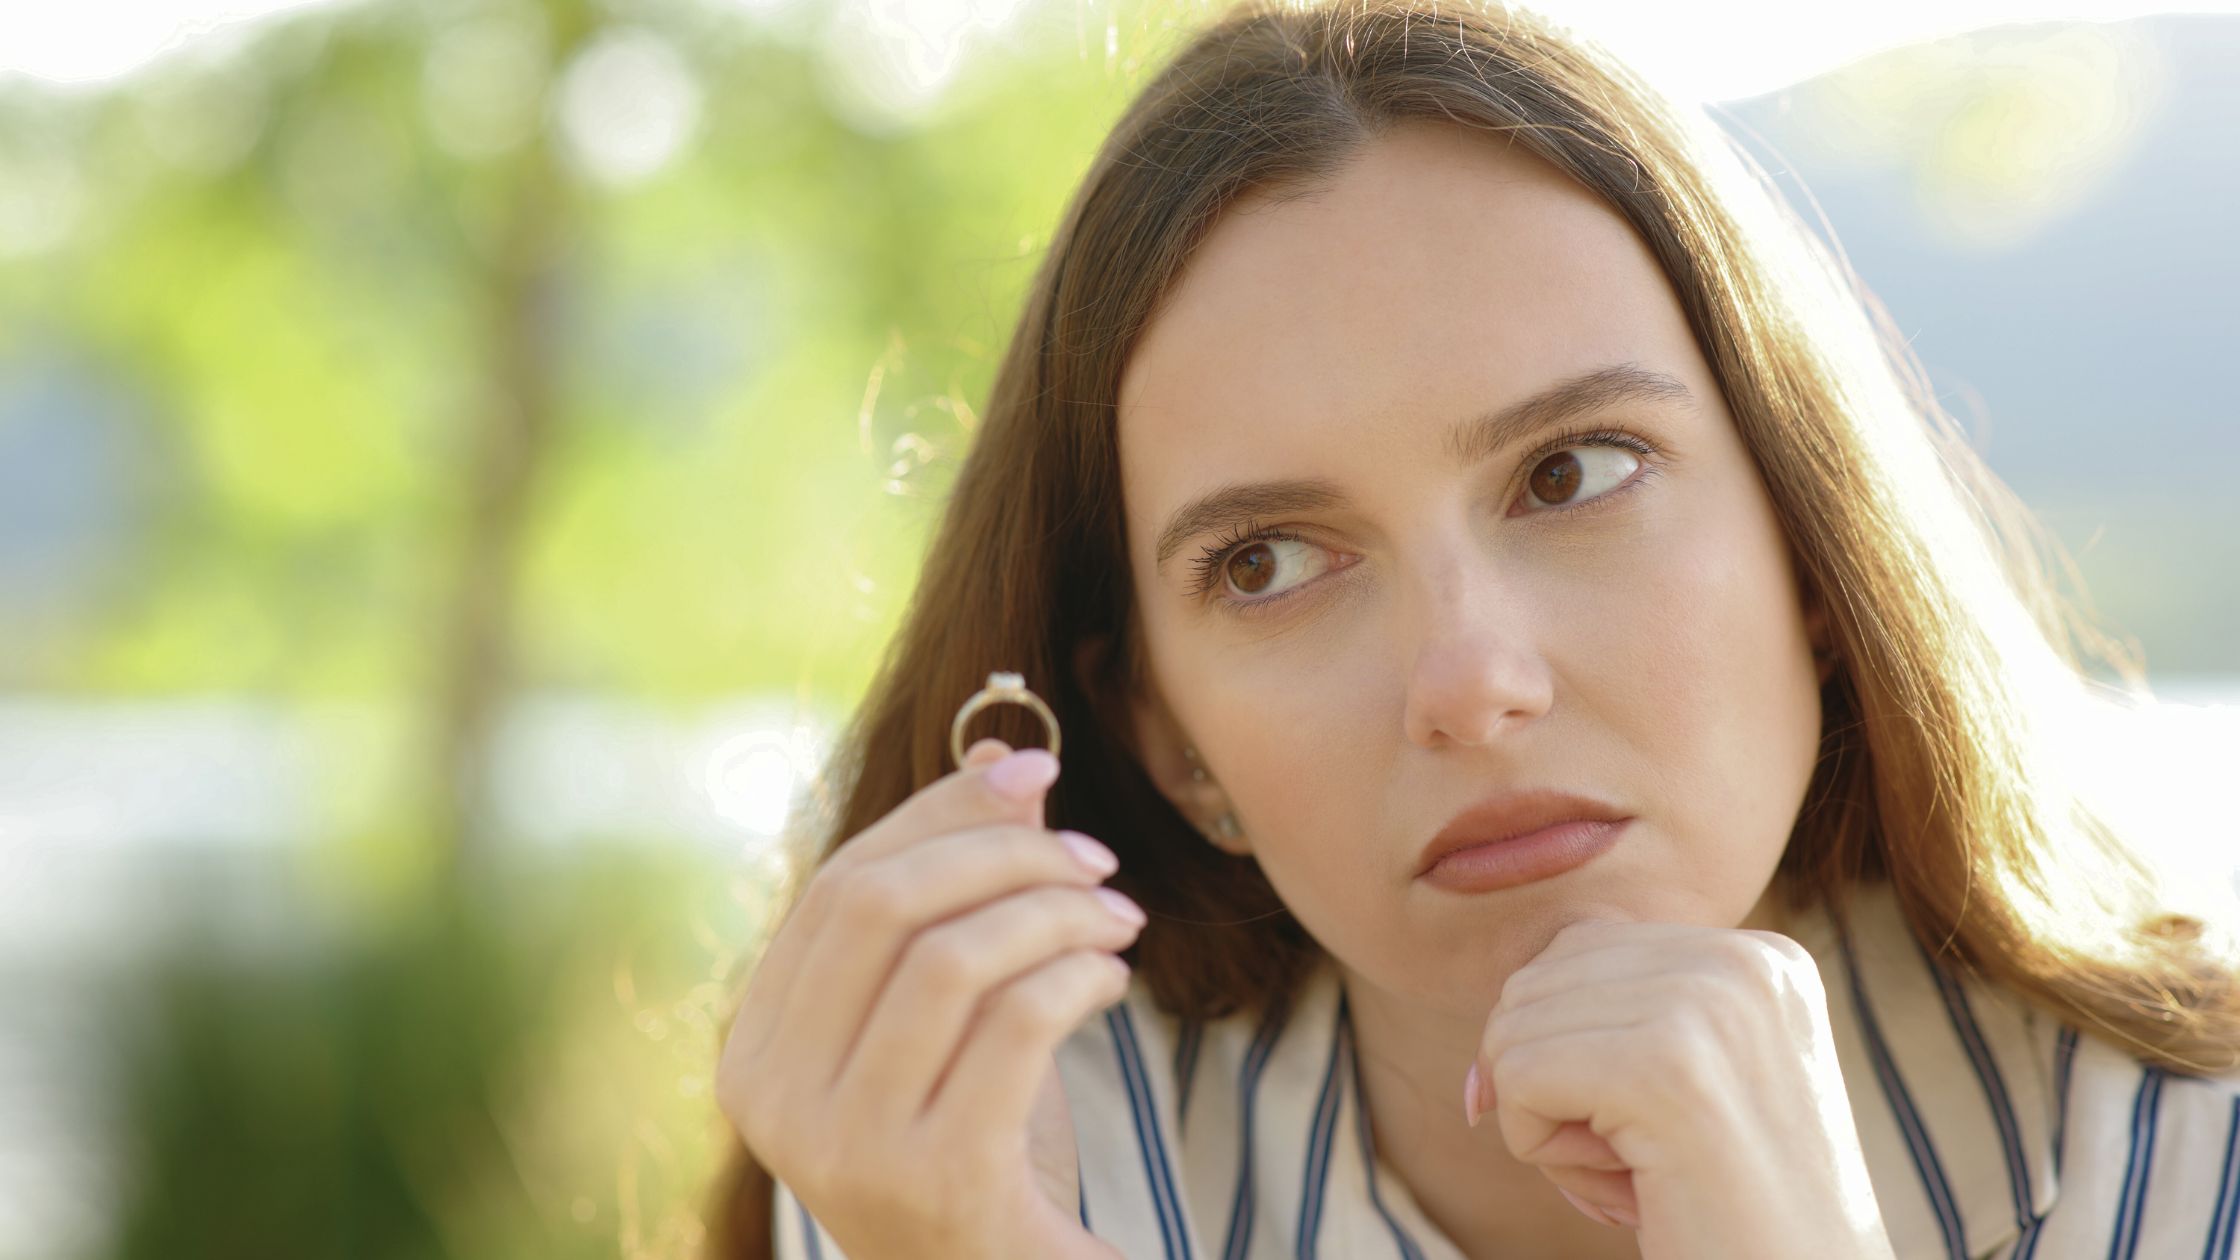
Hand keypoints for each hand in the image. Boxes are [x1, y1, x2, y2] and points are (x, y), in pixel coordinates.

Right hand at [717, 738, 1138, 1259]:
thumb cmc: (977, 1154)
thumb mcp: (953, 1020)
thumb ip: (960, 896)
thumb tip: (1002, 754)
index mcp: (758, 1053)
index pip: (837, 886)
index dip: (938, 812)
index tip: (1035, 772)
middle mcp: (776, 1103)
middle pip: (878, 907)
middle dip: (1001, 854)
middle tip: (1095, 858)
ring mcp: (847, 1149)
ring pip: (951, 959)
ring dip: (1054, 915)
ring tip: (1118, 920)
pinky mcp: (936, 1181)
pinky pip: (1015, 1024)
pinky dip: (1079, 979)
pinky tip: (1112, 983)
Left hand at [1466, 917, 1898, 1259]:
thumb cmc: (1733, 1213)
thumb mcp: (1691, 1086)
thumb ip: (1615, 1025)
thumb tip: (1489, 1047)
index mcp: (1759, 957)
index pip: (1578, 951)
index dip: (1566, 1052)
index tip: (1641, 1131)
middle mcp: (1743, 961)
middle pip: (1537, 984)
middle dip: (1551, 1085)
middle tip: (1639, 1164)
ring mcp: (1709, 1006)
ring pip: (1516, 1030)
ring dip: (1547, 1123)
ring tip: (1640, 1175)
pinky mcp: (1665, 1068)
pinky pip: (1518, 1078)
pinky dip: (1537, 1146)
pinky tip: (1623, 1190)